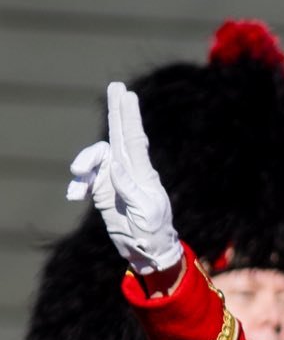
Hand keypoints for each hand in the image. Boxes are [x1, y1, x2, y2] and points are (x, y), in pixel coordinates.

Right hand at [67, 83, 182, 275]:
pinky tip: (74, 195)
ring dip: (83, 162)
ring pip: (96, 157)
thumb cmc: (153, 232)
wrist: (147, 252)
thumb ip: (131, 188)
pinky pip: (86, 179)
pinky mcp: (103, 192)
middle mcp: (128, 170)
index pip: (135, 139)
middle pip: (119, 135)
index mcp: (142, 173)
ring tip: (76, 175)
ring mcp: (114, 179)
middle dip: (117, 111)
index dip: (130, 116)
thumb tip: (115, 166)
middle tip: (116, 87)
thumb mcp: (146, 212)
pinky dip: (78, 184)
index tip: (128, 95)